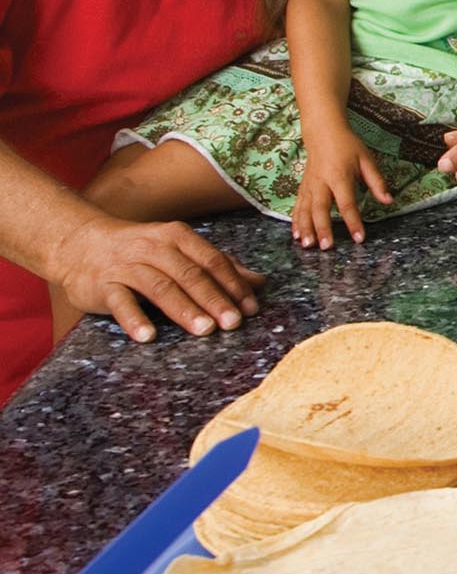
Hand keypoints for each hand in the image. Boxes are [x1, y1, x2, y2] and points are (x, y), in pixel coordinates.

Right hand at [49, 214, 261, 342]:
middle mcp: (153, 248)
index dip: (233, 284)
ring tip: (205, 330)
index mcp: (178, 237)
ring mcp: (126, 266)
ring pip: (160, 287)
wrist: (79, 244)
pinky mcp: (102, 285)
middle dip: (214, 299)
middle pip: (189, 275)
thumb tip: (260, 283)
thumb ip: (218, 266)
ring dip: (184, 309)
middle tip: (234, 323)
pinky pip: (120, 301)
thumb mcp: (179, 251)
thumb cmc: (141, 252)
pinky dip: (134, 318)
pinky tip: (148, 336)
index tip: (251, 308)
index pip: (212, 261)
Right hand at [292, 128, 389, 247]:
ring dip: (305, 228)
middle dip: (323, 228)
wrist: (323, 132)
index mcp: (340, 176)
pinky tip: (295, 235)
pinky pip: (297, 206)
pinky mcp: (303, 187)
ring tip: (307, 246)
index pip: (347, 203)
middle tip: (326, 247)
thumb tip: (388, 201)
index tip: (359, 238)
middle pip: (321, 208)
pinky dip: (295, 221)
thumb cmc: (348, 146)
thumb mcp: (367, 160)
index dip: (353, 221)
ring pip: (305, 209)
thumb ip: (377, 182)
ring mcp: (309, 185)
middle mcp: (321, 182)